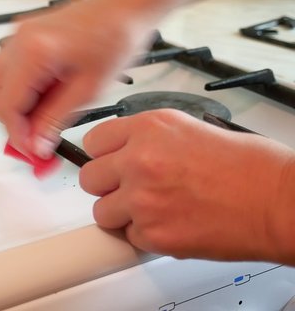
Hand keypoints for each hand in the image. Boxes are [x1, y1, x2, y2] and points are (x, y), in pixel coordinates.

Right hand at [0, 0, 153, 157]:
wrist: (125, 10)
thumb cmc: (116, 40)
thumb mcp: (89, 90)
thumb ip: (55, 120)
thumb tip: (36, 145)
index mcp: (35, 51)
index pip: (8, 104)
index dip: (17, 134)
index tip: (32, 152)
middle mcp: (19, 39)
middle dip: (9, 120)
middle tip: (32, 140)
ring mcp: (18, 33)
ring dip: (8, 104)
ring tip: (35, 120)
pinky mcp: (23, 34)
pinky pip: (5, 66)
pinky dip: (14, 88)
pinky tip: (38, 99)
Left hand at [81, 109, 294, 262]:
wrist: (280, 202)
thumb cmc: (251, 167)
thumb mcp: (191, 129)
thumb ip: (150, 139)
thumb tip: (127, 152)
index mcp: (149, 128)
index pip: (93, 141)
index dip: (103, 156)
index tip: (110, 163)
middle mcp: (140, 160)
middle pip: (89, 178)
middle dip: (107, 185)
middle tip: (130, 189)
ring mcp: (142, 199)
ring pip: (102, 212)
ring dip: (122, 214)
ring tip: (154, 210)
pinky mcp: (153, 234)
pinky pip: (128, 237)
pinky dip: (146, 236)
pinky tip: (173, 224)